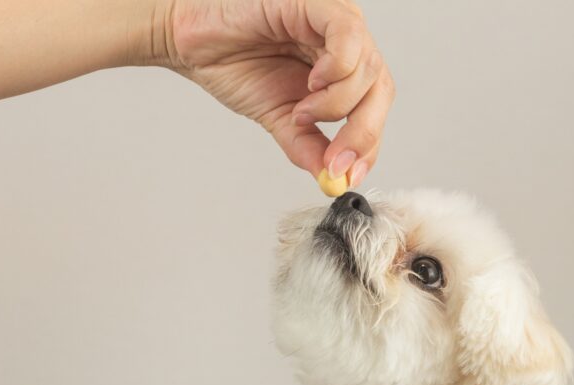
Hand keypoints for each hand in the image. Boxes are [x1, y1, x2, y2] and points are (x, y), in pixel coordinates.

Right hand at [163, 0, 394, 185]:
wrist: (193, 44)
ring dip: (338, 104)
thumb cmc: (234, 65)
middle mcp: (345, 45)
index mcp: (340, 70)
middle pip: (380, 90)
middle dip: (362, 133)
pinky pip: (349, 36)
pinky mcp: (318, 5)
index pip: (373, 108)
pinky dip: (336, 69)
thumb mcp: (279, 119)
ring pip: (369, 69)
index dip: (367, 145)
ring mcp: (334, 23)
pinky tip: (311, 82)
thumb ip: (307, 146)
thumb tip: (331, 178)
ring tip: (302, 111)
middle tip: (335, 160)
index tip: (347, 176)